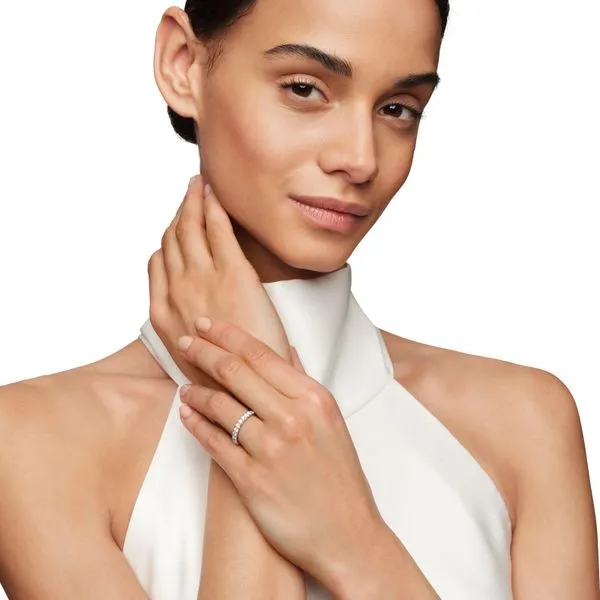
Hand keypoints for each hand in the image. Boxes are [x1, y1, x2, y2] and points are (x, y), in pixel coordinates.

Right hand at [147, 175, 292, 385]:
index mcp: (162, 312)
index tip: (175, 224)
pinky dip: (214, 207)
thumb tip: (192, 325)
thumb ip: (184, 335)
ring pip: (190, 227)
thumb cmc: (221, 379)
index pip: (158, 262)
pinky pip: (218, 229)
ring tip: (199, 184)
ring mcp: (203, 279)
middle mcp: (176, 290)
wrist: (244, 388)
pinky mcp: (234, 273)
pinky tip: (216, 194)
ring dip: (193, 200)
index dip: (166, 238)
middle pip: (173, 238)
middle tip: (189, 191)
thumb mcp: (188, 361)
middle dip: (180, 210)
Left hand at [176, 317, 386, 589]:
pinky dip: (195, 424)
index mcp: (315, 398)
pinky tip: (186, 414)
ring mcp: (271, 448)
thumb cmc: (340, 478)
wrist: (348, 536)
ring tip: (185, 387)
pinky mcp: (251, 479)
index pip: (261, 353)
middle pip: (235, 371)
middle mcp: (293, 418)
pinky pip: (214, 442)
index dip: (227, 334)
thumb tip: (286, 350)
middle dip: (203, 351)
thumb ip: (305, 383)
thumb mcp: (331, 421)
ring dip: (196, 391)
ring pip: (220, 405)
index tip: (205, 324)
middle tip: (183, 342)